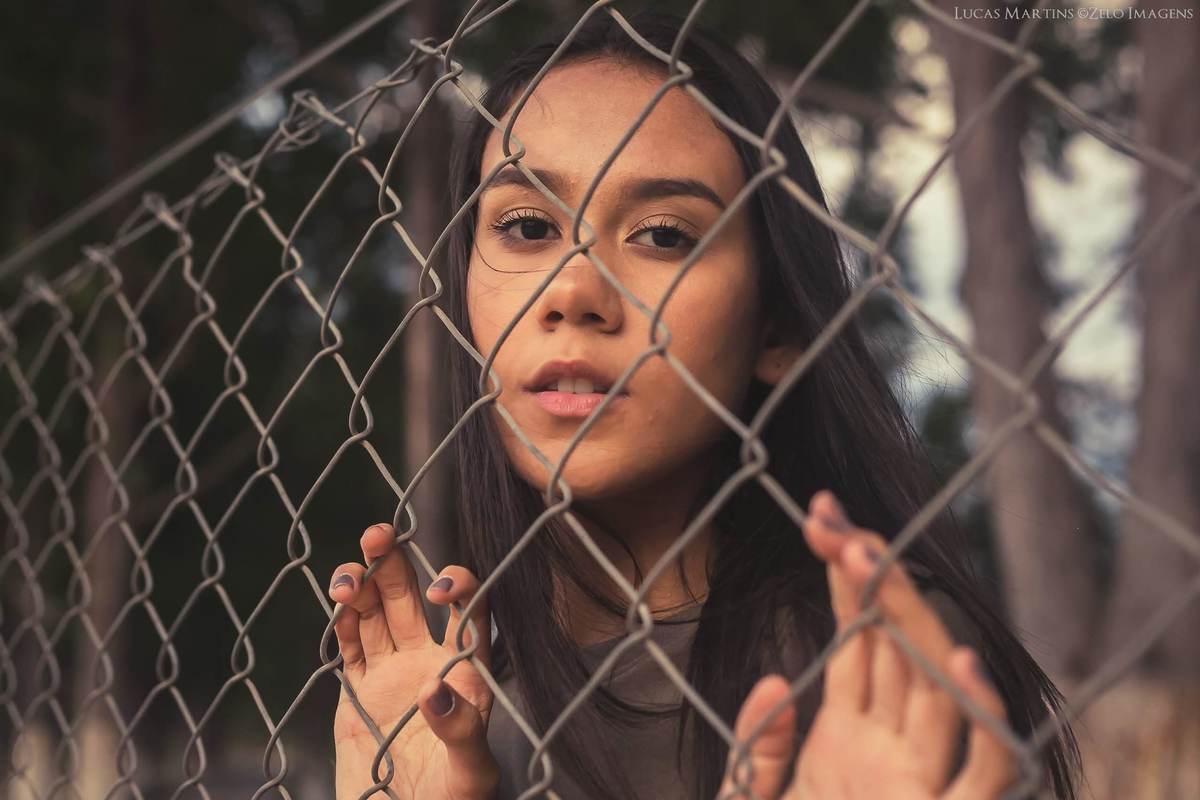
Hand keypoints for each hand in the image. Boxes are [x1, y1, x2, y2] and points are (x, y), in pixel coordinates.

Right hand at [330, 523, 498, 798]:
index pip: (469, 613)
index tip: (441, 590)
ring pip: (375, 612)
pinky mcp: (359, 689)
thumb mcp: (470, 773)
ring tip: (347, 577)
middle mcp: (429, 661)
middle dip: (395, 562)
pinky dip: (343, 621)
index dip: (460, 588)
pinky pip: (350, 645)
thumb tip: (435, 690)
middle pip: (411, 597)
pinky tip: (340, 604)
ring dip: (362, 584)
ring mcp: (391, 672)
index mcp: (466, 672)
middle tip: (378, 533)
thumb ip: (461, 731)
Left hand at [718, 491, 1015, 799]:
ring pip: (937, 686)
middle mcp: (891, 750)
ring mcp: (919, 782)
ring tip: (869, 556)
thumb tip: (770, 680)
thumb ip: (758, 747)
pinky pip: (988, 765)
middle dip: (875, 578)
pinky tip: (959, 660)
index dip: (846, 583)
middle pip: (897, 647)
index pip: (858, 642)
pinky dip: (986, 717)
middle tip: (834, 518)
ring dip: (911, 619)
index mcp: (846, 741)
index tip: (820, 523)